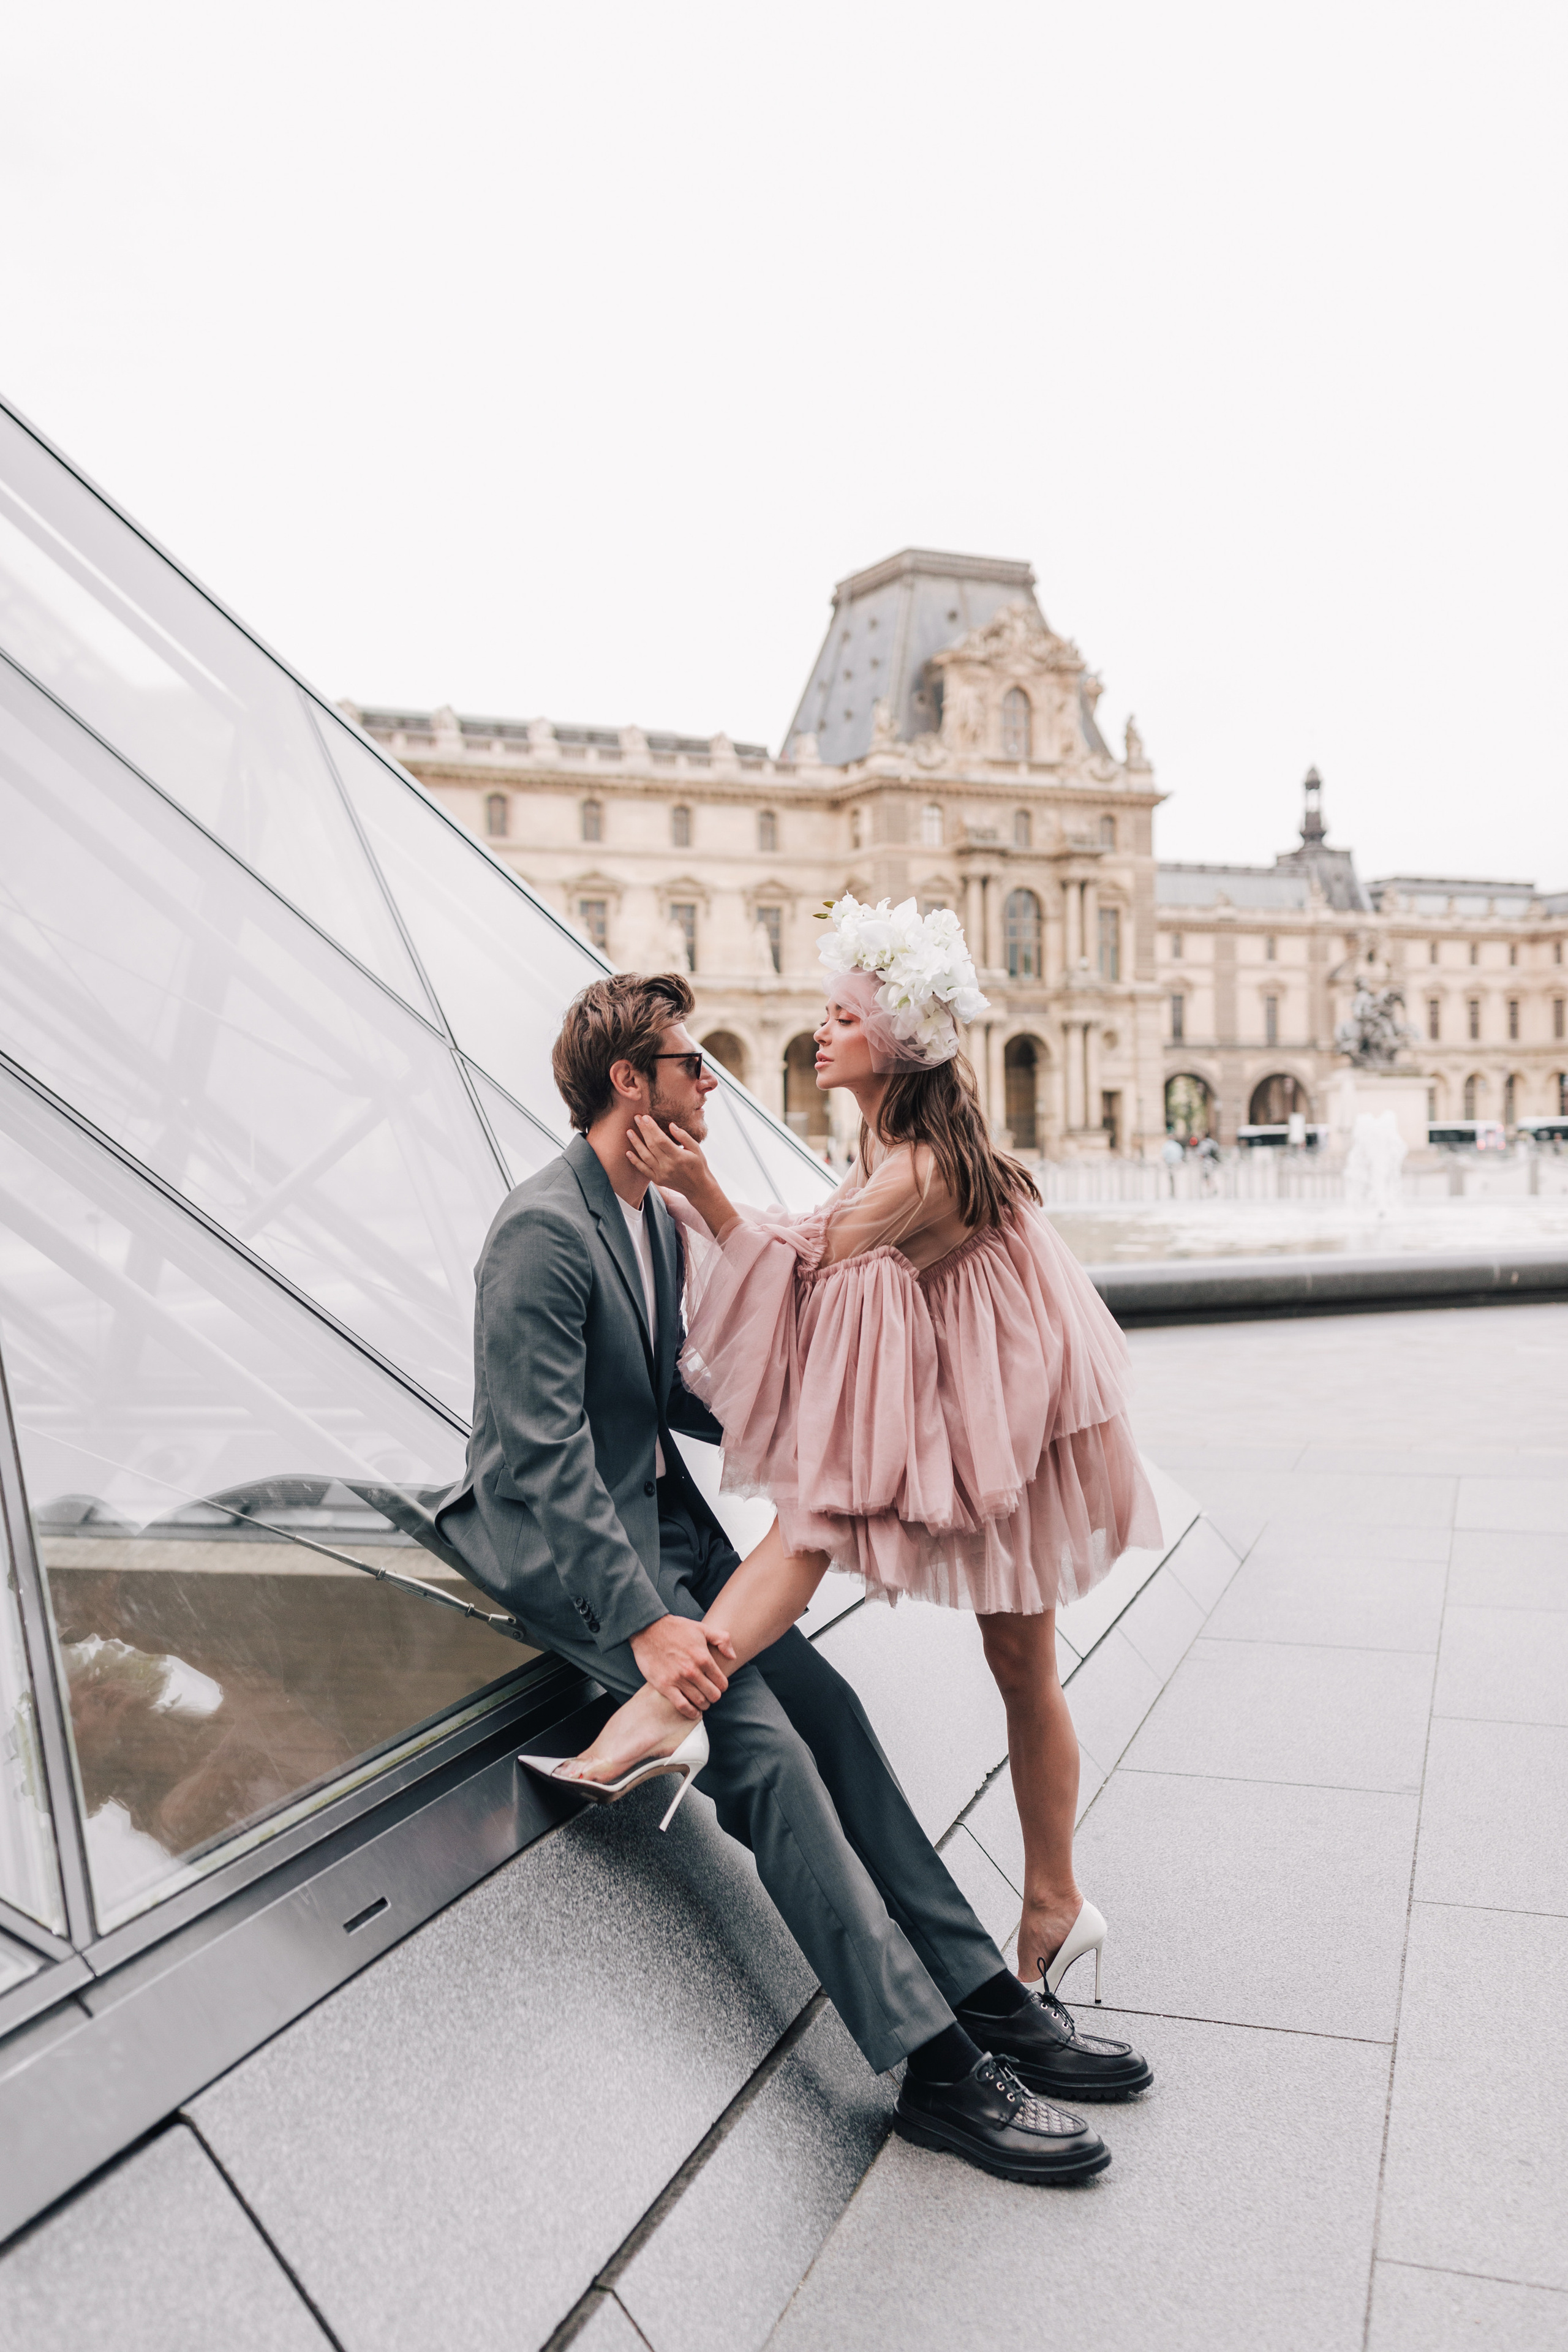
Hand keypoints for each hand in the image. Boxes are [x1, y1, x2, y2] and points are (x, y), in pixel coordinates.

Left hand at [626, 1116, 734, 1231]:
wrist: (698, 1188)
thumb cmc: (699, 1165)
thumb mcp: (697, 1149)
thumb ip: (684, 1137)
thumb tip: (671, 1125)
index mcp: (679, 1157)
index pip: (661, 1140)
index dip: (652, 1128)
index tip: (646, 1117)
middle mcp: (668, 1166)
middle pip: (652, 1145)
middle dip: (643, 1131)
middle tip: (636, 1118)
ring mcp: (661, 1174)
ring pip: (645, 1156)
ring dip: (636, 1143)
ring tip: (629, 1132)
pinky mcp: (657, 1180)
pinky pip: (643, 1169)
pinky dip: (635, 1161)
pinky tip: (628, 1152)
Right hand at [629, 1613, 736, 1719]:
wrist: (648, 1629)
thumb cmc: (676, 1628)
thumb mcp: (702, 1628)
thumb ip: (722, 1640)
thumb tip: (732, 1656)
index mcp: (703, 1657)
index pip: (722, 1683)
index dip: (722, 1686)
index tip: (717, 1685)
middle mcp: (692, 1670)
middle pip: (713, 1695)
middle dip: (714, 1696)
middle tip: (710, 1694)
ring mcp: (678, 1679)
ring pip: (699, 1702)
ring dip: (703, 1705)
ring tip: (701, 1702)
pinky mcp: (664, 1686)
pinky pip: (682, 1706)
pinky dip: (691, 1713)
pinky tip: (693, 1712)